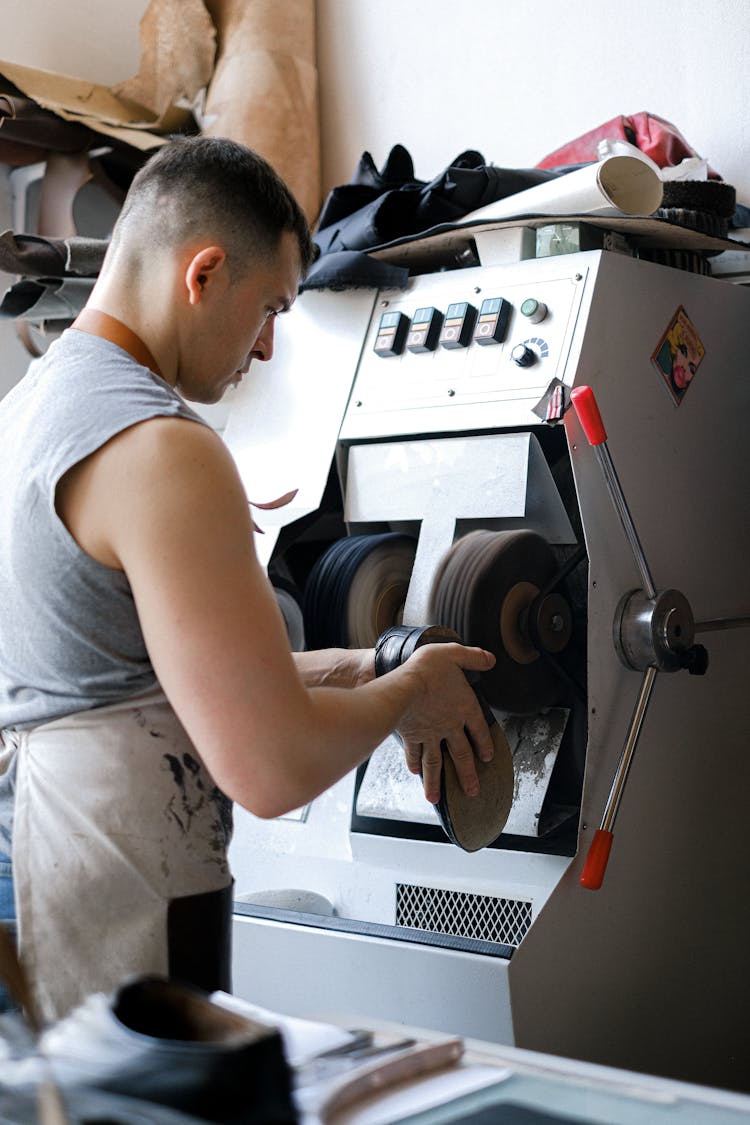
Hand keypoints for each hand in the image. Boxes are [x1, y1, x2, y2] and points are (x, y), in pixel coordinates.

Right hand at [394, 642, 495, 803]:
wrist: (403, 688)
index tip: (487, 757)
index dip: (485, 743)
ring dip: (436, 782)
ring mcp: (430, 735)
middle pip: (462, 754)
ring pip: (435, 763)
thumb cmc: (428, 669)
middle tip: (472, 791)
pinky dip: (415, 764)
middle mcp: (450, 726)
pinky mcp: (411, 737)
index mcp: (464, 707)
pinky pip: (414, 754)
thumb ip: (473, 657)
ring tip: (436, 799)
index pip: (479, 729)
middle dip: (467, 775)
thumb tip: (490, 660)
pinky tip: (415, 773)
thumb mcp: (454, 654)